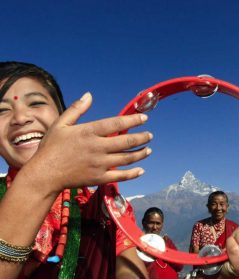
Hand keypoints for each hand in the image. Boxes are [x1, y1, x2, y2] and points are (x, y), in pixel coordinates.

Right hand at [23, 92, 151, 191]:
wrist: (45, 174)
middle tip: (150, 135)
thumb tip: (89, 95)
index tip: (144, 118)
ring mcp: (99, 164)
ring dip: (140, 154)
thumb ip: (76, 109)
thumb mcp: (60, 124)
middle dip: (142, 138)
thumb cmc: (51, 147)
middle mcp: (97, 148)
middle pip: (126, 142)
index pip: (116, 124)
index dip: (132, 120)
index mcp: (88, 132)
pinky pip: (121, 176)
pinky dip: (133, 173)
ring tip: (148, 150)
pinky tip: (141, 170)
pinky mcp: (99, 178)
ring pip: (127, 158)